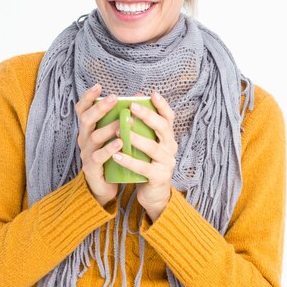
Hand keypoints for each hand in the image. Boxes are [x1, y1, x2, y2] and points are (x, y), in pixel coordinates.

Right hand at [75, 84, 122, 206]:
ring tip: (122, 122)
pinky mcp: (91, 168)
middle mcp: (84, 138)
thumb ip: (121, 119)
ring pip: (94, 137)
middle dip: (100, 107)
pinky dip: (109, 149)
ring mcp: (86, 153)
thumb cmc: (112, 156)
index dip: (88, 97)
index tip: (98, 86)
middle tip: (114, 98)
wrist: (105, 185)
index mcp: (89, 129)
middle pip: (86, 119)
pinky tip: (120, 143)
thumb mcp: (114, 135)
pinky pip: (98, 157)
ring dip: (109, 128)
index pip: (83, 109)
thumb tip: (140, 97)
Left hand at [112, 91, 177, 221]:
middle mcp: (171, 148)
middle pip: (163, 128)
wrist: (153, 193)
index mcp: (168, 138)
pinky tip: (116, 155)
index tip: (152, 93)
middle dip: (148, 116)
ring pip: (153, 147)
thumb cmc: (146, 163)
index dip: (162, 105)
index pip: (169, 118)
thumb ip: (142, 128)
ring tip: (120, 131)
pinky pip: (143, 167)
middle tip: (132, 107)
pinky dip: (129, 161)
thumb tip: (132, 102)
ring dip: (136, 138)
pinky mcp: (159, 177)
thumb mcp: (147, 144)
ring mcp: (166, 163)